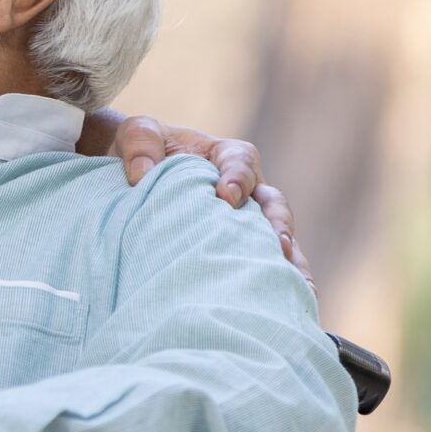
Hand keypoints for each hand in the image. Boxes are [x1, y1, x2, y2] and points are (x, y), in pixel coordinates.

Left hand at [108, 116, 307, 280]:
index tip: (226, 196)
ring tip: (297, 283)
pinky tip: (288, 299)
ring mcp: (245, 221)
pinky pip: (262, 262)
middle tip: (278, 245)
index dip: (238, 178)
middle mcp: (246, 189)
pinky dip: (279, 278)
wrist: (132, 175)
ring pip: (277, 238)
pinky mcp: (236, 247)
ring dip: (290, 260)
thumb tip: (142, 175)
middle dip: (278, 224)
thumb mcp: (136, 132)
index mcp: (226, 156)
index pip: (242, 163)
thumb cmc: (142, 150)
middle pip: (273, 204)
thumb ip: (140, 143)